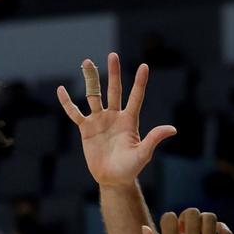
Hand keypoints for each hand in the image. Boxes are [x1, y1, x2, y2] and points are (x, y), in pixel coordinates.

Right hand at [56, 53, 176, 187]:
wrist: (113, 178)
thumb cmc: (130, 167)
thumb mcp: (143, 153)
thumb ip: (154, 139)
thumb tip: (173, 129)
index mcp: (130, 120)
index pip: (136, 97)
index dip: (140, 82)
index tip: (144, 66)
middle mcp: (115, 116)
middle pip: (114, 90)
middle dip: (113, 73)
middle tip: (113, 55)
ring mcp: (99, 120)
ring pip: (93, 96)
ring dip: (90, 80)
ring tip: (86, 62)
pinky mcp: (85, 128)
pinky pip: (74, 113)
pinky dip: (67, 102)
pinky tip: (61, 90)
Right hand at [141, 209, 233, 233]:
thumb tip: (145, 228)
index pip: (169, 218)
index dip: (169, 220)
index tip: (171, 231)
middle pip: (192, 214)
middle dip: (187, 217)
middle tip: (187, 229)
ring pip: (210, 219)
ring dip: (204, 221)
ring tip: (200, 232)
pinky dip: (221, 228)